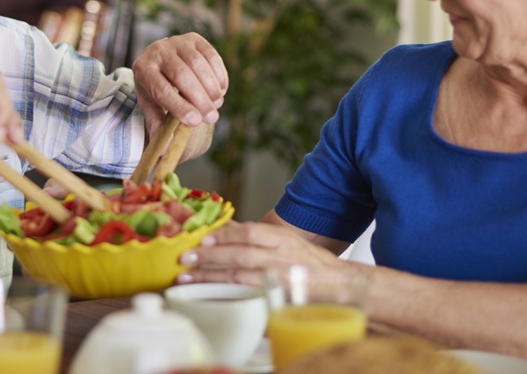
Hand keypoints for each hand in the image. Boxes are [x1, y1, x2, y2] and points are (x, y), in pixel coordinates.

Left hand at [133, 32, 227, 129]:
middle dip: (199, 99)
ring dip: (211, 88)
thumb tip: (166, 149)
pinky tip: (221, 90)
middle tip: (212, 117)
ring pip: (199, 65)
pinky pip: (211, 56)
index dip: (179, 106)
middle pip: (182, 75)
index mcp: (142, 69)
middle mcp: (157, 50)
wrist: (160, 61)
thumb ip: (157, 125)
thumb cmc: (156, 89)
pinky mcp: (194, 38)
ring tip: (216, 105)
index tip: (195, 121)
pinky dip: (219, 75)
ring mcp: (176, 41)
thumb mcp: (151, 106)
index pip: (161, 89)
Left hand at [177, 221, 341, 285]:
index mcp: (282, 239)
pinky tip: (210, 296)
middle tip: (186, 256)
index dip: (225, 233)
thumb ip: (257, 235)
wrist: (340, 286)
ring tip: (188, 277)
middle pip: (241, 254)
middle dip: (210, 255)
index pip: (251, 232)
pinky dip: (228, 296)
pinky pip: (248, 298)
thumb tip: (227, 226)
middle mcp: (281, 258)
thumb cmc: (309, 263)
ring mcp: (280, 280)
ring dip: (211, 277)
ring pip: (241, 277)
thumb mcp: (285, 241)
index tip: (203, 236)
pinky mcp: (279, 300)